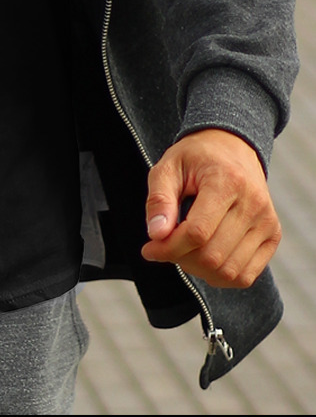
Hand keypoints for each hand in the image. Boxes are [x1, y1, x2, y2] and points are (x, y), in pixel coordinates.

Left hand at [141, 128, 280, 288]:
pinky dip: (220, 276)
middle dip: (180, 258)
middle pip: (212, 255)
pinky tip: (202, 257)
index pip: (197, 232)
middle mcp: (253, 204)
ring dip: (198, 269)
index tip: (149, 248)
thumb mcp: (168, 167)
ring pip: (229, 271)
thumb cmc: (195, 157)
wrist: (231, 146)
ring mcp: (267, 222)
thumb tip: (156, 234)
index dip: (169, 247)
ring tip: (183, 249)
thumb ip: (159, 199)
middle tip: (164, 246)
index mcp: (227, 181)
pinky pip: (246, 275)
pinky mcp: (273, 235)